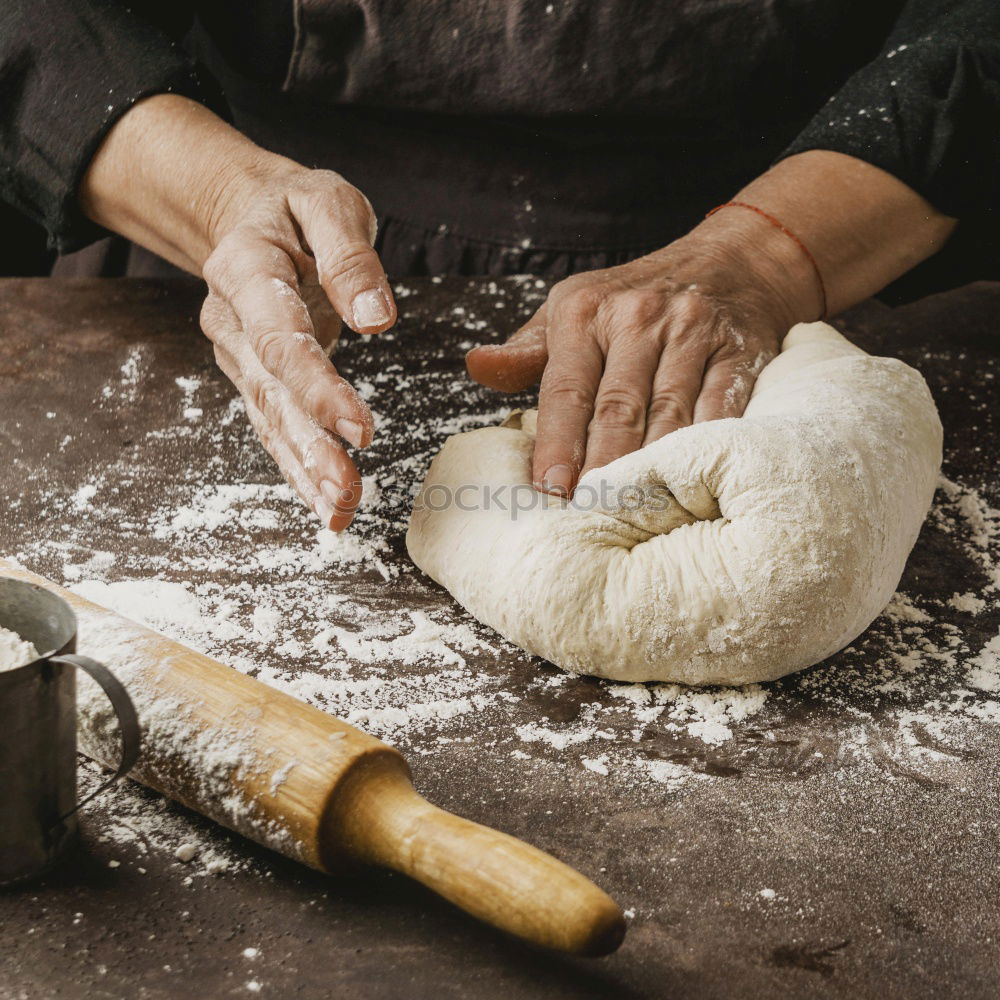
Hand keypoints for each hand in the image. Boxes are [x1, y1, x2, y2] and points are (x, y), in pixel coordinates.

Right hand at [201, 163, 395, 530]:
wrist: (244, 215)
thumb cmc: (294, 208)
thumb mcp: (326, 203)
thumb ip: (350, 257)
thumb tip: (376, 318)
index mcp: (245, 270)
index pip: (282, 339)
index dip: (318, 389)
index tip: (361, 430)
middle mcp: (232, 320)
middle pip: (273, 393)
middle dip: (311, 447)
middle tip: (348, 492)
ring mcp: (238, 354)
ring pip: (270, 420)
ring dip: (305, 470)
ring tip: (340, 512)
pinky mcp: (254, 376)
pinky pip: (273, 426)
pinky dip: (298, 467)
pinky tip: (324, 502)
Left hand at [466, 221, 809, 497]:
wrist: (731, 262)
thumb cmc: (634, 298)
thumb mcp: (571, 309)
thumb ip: (526, 351)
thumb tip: (477, 367)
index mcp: (586, 310)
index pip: (566, 389)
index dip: (557, 444)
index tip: (550, 489)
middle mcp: (639, 316)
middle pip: (617, 408)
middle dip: (601, 466)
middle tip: (588, 515)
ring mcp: (693, 333)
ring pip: (668, 415)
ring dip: (650, 468)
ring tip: (632, 512)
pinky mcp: (739, 352)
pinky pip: (720, 410)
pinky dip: (703, 451)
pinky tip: (688, 486)